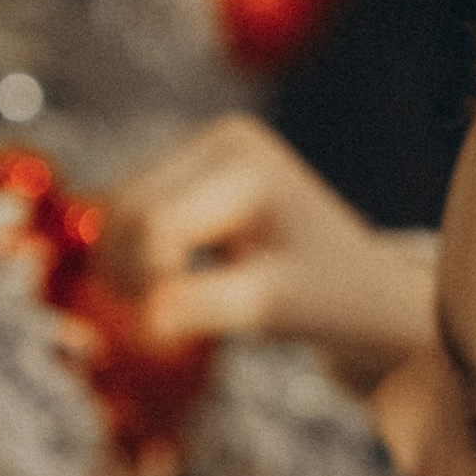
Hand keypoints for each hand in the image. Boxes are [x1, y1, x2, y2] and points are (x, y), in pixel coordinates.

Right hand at [98, 113, 437, 380]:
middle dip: (129, 275)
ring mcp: (201, 149)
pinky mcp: (185, 170)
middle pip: (127, 211)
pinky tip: (166, 287)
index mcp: (247, 163)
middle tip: (158, 331)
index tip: (165, 337)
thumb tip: (143, 321)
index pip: (157, 224)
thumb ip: (206, 308)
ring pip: (117, 211)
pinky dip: (130, 256)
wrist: (358, 282)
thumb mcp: (270, 307)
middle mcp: (221, 139)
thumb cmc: (324, 295)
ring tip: (164, 312)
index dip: (147, 284)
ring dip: (123, 267)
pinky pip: (127, 213)